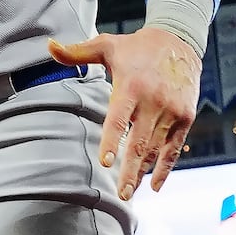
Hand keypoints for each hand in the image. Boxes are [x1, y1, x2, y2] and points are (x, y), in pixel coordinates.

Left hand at [48, 26, 202, 200]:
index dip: (112, 141)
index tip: (105, 163)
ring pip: (155, 149)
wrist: (180, 39)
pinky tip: (155, 185)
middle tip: (120, 194)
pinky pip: (174, 147)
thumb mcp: (107, 45)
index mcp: (131, 86)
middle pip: (139, 142)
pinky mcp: (186, 117)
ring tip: (129, 193)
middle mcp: (154, 101)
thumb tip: (49, 47)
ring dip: (142, 173)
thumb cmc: (137, 46)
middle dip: (129, 170)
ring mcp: (172, 111)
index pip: (119, 119)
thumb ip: (77, 52)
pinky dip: (165, 167)